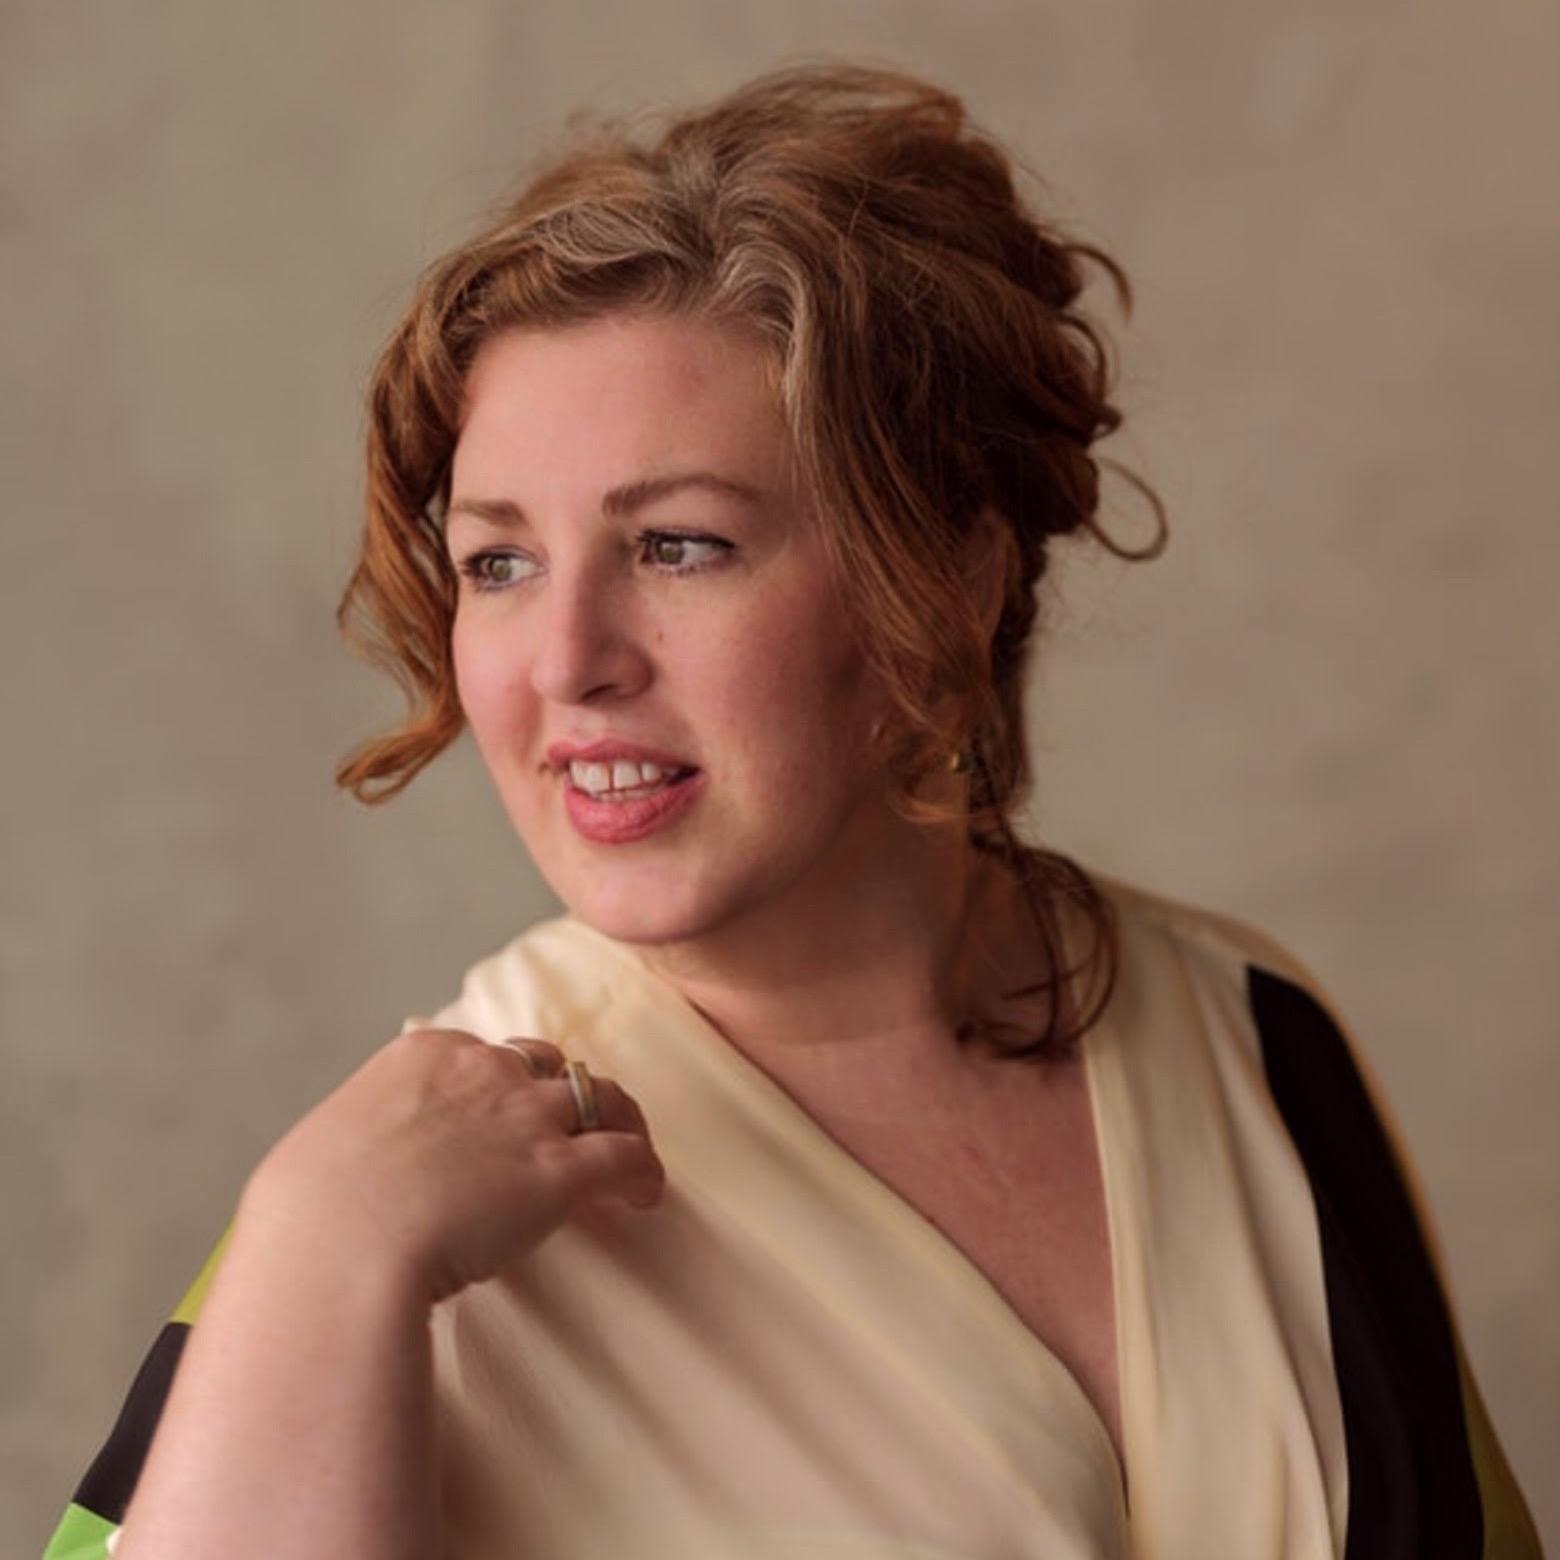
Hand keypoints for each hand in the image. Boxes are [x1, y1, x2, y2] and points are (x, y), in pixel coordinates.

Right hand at [243, 1029, 664, 1305]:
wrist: (337, 1249)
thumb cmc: (312, 1215)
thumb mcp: (328, 1146)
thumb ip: (364, 1136)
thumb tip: (359, 1162)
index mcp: (425, 1055)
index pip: (486, 1054)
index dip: (504, 1085)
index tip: (506, 1114)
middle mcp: (484, 1070)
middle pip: (547, 1067)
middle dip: (560, 1096)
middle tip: (571, 1130)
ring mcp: (527, 1116)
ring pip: (601, 1098)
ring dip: (620, 1123)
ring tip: (630, 1153)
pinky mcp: (559, 1170)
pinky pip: (625, 1156)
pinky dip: (644, 1172)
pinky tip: (646, 1195)